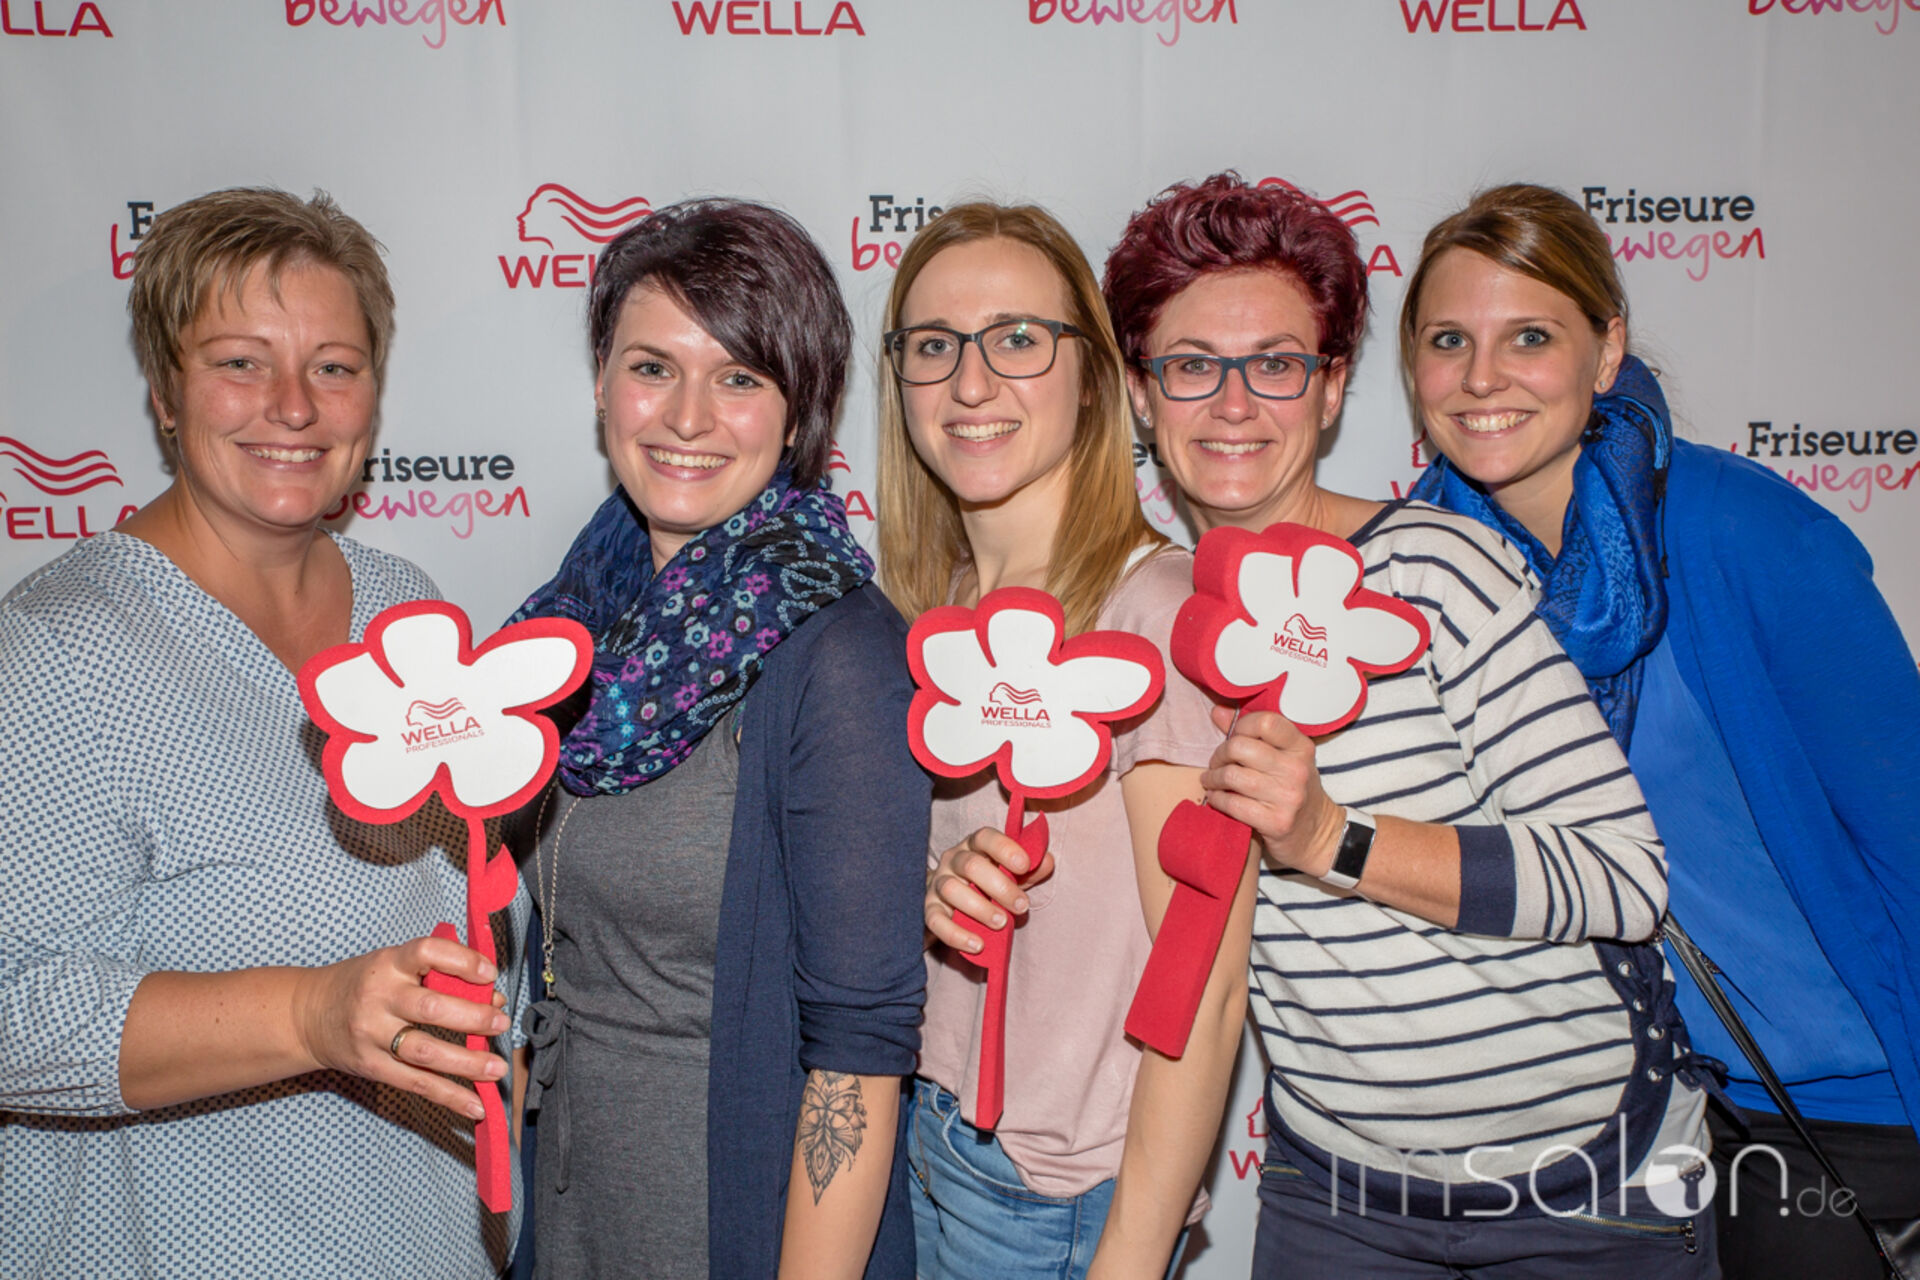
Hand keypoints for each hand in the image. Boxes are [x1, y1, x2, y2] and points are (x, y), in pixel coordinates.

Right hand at [290, 935, 510, 1120]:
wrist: (307, 1015)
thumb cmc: (363, 984)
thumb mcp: (393, 964)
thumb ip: (440, 974)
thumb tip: (492, 998)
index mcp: (389, 963)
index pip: (428, 953)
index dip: (463, 961)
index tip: (489, 974)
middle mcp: (380, 997)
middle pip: (432, 1008)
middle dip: (474, 1018)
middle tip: (501, 1024)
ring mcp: (373, 1034)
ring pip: (426, 1051)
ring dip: (467, 1063)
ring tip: (497, 1068)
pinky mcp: (371, 1066)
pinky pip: (416, 1083)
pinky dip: (449, 1096)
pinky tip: (475, 1104)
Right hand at [924, 826, 1054, 953]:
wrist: (948, 899)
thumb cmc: (985, 883)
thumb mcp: (1009, 873)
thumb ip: (1029, 869)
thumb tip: (1047, 861)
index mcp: (973, 846)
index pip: (985, 837)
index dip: (1005, 848)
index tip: (1025, 864)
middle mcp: (952, 860)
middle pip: (971, 865)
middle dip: (1000, 886)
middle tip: (1021, 905)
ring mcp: (938, 884)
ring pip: (953, 891)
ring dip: (980, 908)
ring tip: (1001, 923)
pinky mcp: (928, 909)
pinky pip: (937, 921)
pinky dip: (957, 935)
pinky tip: (978, 944)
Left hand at [1199, 704, 1344, 876]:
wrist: (1317, 834)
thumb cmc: (1293, 789)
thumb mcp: (1284, 758)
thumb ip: (1253, 733)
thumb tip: (1218, 711)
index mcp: (1300, 747)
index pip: (1265, 721)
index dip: (1241, 725)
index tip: (1233, 737)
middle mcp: (1296, 770)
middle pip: (1240, 747)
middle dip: (1220, 754)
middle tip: (1216, 763)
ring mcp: (1288, 797)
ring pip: (1232, 776)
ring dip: (1213, 778)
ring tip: (1211, 780)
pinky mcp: (1276, 822)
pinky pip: (1232, 804)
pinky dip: (1218, 799)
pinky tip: (1217, 798)